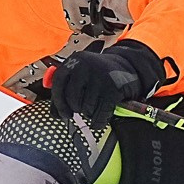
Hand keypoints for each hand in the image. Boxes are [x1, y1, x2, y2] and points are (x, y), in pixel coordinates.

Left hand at [45, 39, 163, 123]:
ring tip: (95, 106)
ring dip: (89, 113)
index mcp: (75, 61)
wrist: (128, 66)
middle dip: (75, 109)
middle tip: (81, 110)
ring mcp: (100, 77)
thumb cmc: (99, 75)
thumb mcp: (80, 75)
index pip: (58, 84)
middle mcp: (86, 66)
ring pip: (86, 107)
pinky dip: (98, 121)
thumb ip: (65, 89)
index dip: (58, 102)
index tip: (62, 113)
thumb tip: (54, 113)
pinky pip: (100, 114)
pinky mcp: (113, 89)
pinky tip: (99, 119)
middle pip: (72, 98)